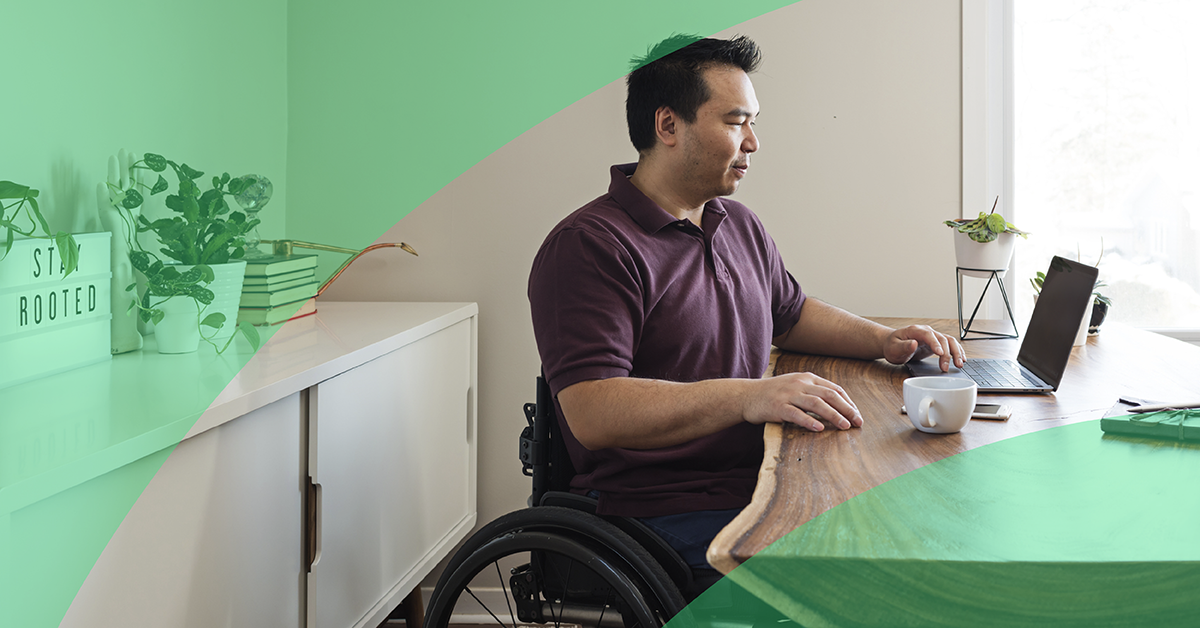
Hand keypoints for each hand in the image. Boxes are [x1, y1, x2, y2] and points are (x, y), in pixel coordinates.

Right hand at [743, 372, 861, 431]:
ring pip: (816, 404)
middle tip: (858, 422)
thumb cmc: (773, 393)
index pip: (834, 388)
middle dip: (847, 409)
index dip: (848, 402)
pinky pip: (796, 414)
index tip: (857, 414)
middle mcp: (800, 384)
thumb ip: (813, 392)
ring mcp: (788, 394)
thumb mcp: (795, 386)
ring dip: (833, 415)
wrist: (746, 395)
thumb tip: (836, 406)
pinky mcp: (777, 407)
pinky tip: (819, 429)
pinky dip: (809, 421)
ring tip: (845, 426)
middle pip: (829, 395)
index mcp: (807, 378)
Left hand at [883, 325, 964, 371]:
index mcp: (915, 330)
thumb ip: (903, 346)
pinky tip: (961, 359)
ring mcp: (932, 337)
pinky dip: (957, 351)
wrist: (892, 344)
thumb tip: (914, 343)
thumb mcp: (893, 348)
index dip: (936, 344)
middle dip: (947, 353)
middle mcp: (926, 331)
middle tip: (947, 367)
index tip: (940, 354)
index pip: (929, 335)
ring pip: (949, 341)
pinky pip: (949, 345)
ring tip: (960, 364)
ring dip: (956, 352)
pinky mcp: (936, 343)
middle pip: (942, 339)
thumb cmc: (892, 346)